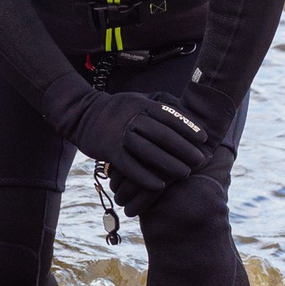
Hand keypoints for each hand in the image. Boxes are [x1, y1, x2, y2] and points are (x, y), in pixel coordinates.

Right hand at [68, 91, 206, 194]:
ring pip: (147, 150)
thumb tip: (185, 108)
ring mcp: (119, 133)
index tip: (203, 139)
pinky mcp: (108, 149)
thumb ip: (157, 104)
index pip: (169, 115)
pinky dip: (144, 176)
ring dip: (169, 164)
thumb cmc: (116, 110)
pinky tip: (159, 186)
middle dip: (184, 148)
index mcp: (141, 104)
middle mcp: (131, 117)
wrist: (81, 114)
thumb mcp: (136, 99)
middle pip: (162, 134)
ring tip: (185, 173)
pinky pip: (129, 165)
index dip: (187, 127)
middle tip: (200, 160)